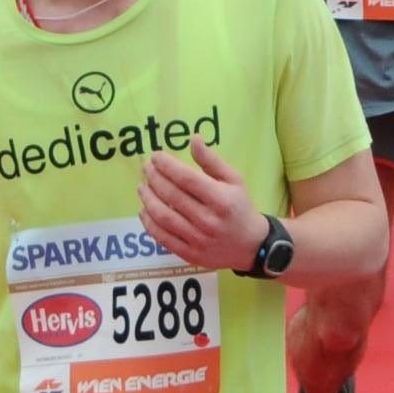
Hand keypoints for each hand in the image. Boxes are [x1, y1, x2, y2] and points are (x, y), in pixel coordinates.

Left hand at [139, 139, 266, 272]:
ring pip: (163, 217)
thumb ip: (211, 160)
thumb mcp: (233, 179)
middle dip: (154, 178)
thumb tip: (193, 138)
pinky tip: (144, 210)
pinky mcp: (190, 254)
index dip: (167, 165)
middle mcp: (208, 220)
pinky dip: (149, 223)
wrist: (251, 245)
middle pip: (172, 195)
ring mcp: (198, 240)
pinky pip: (162, 238)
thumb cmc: (240, 207)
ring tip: (142, 186)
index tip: (155, 156)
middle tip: (146, 168)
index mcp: (220, 199)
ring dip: (148, 199)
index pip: (186, 178)